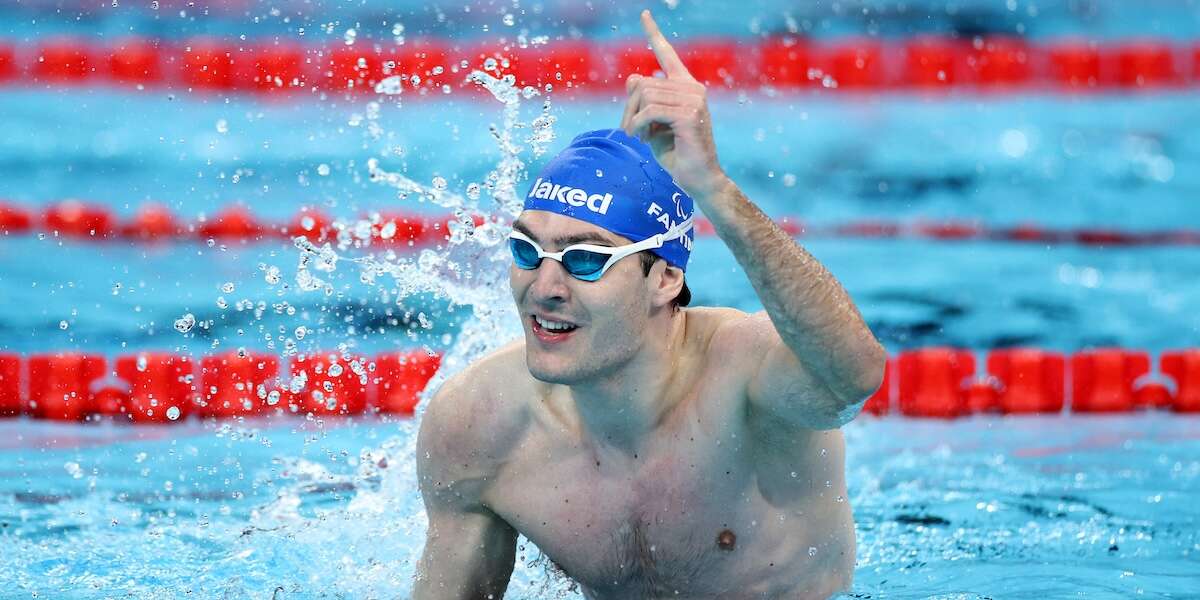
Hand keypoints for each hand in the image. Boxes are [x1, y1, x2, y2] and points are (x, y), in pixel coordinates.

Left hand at [620, 9, 728, 202]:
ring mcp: (693, 99)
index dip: (654, 34)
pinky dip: (639, 126)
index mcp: (685, 87)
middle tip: (629, 131)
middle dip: (628, 109)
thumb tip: (634, 78)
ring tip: (638, 137)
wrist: (697, 180)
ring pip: (644, 97)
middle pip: (642, 83)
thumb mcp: (653, 124)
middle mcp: (692, 88)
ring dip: (633, 120)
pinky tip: (642, 139)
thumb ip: (644, 101)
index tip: (645, 14)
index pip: (667, 55)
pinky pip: (650, 112)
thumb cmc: (675, 154)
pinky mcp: (690, 114)